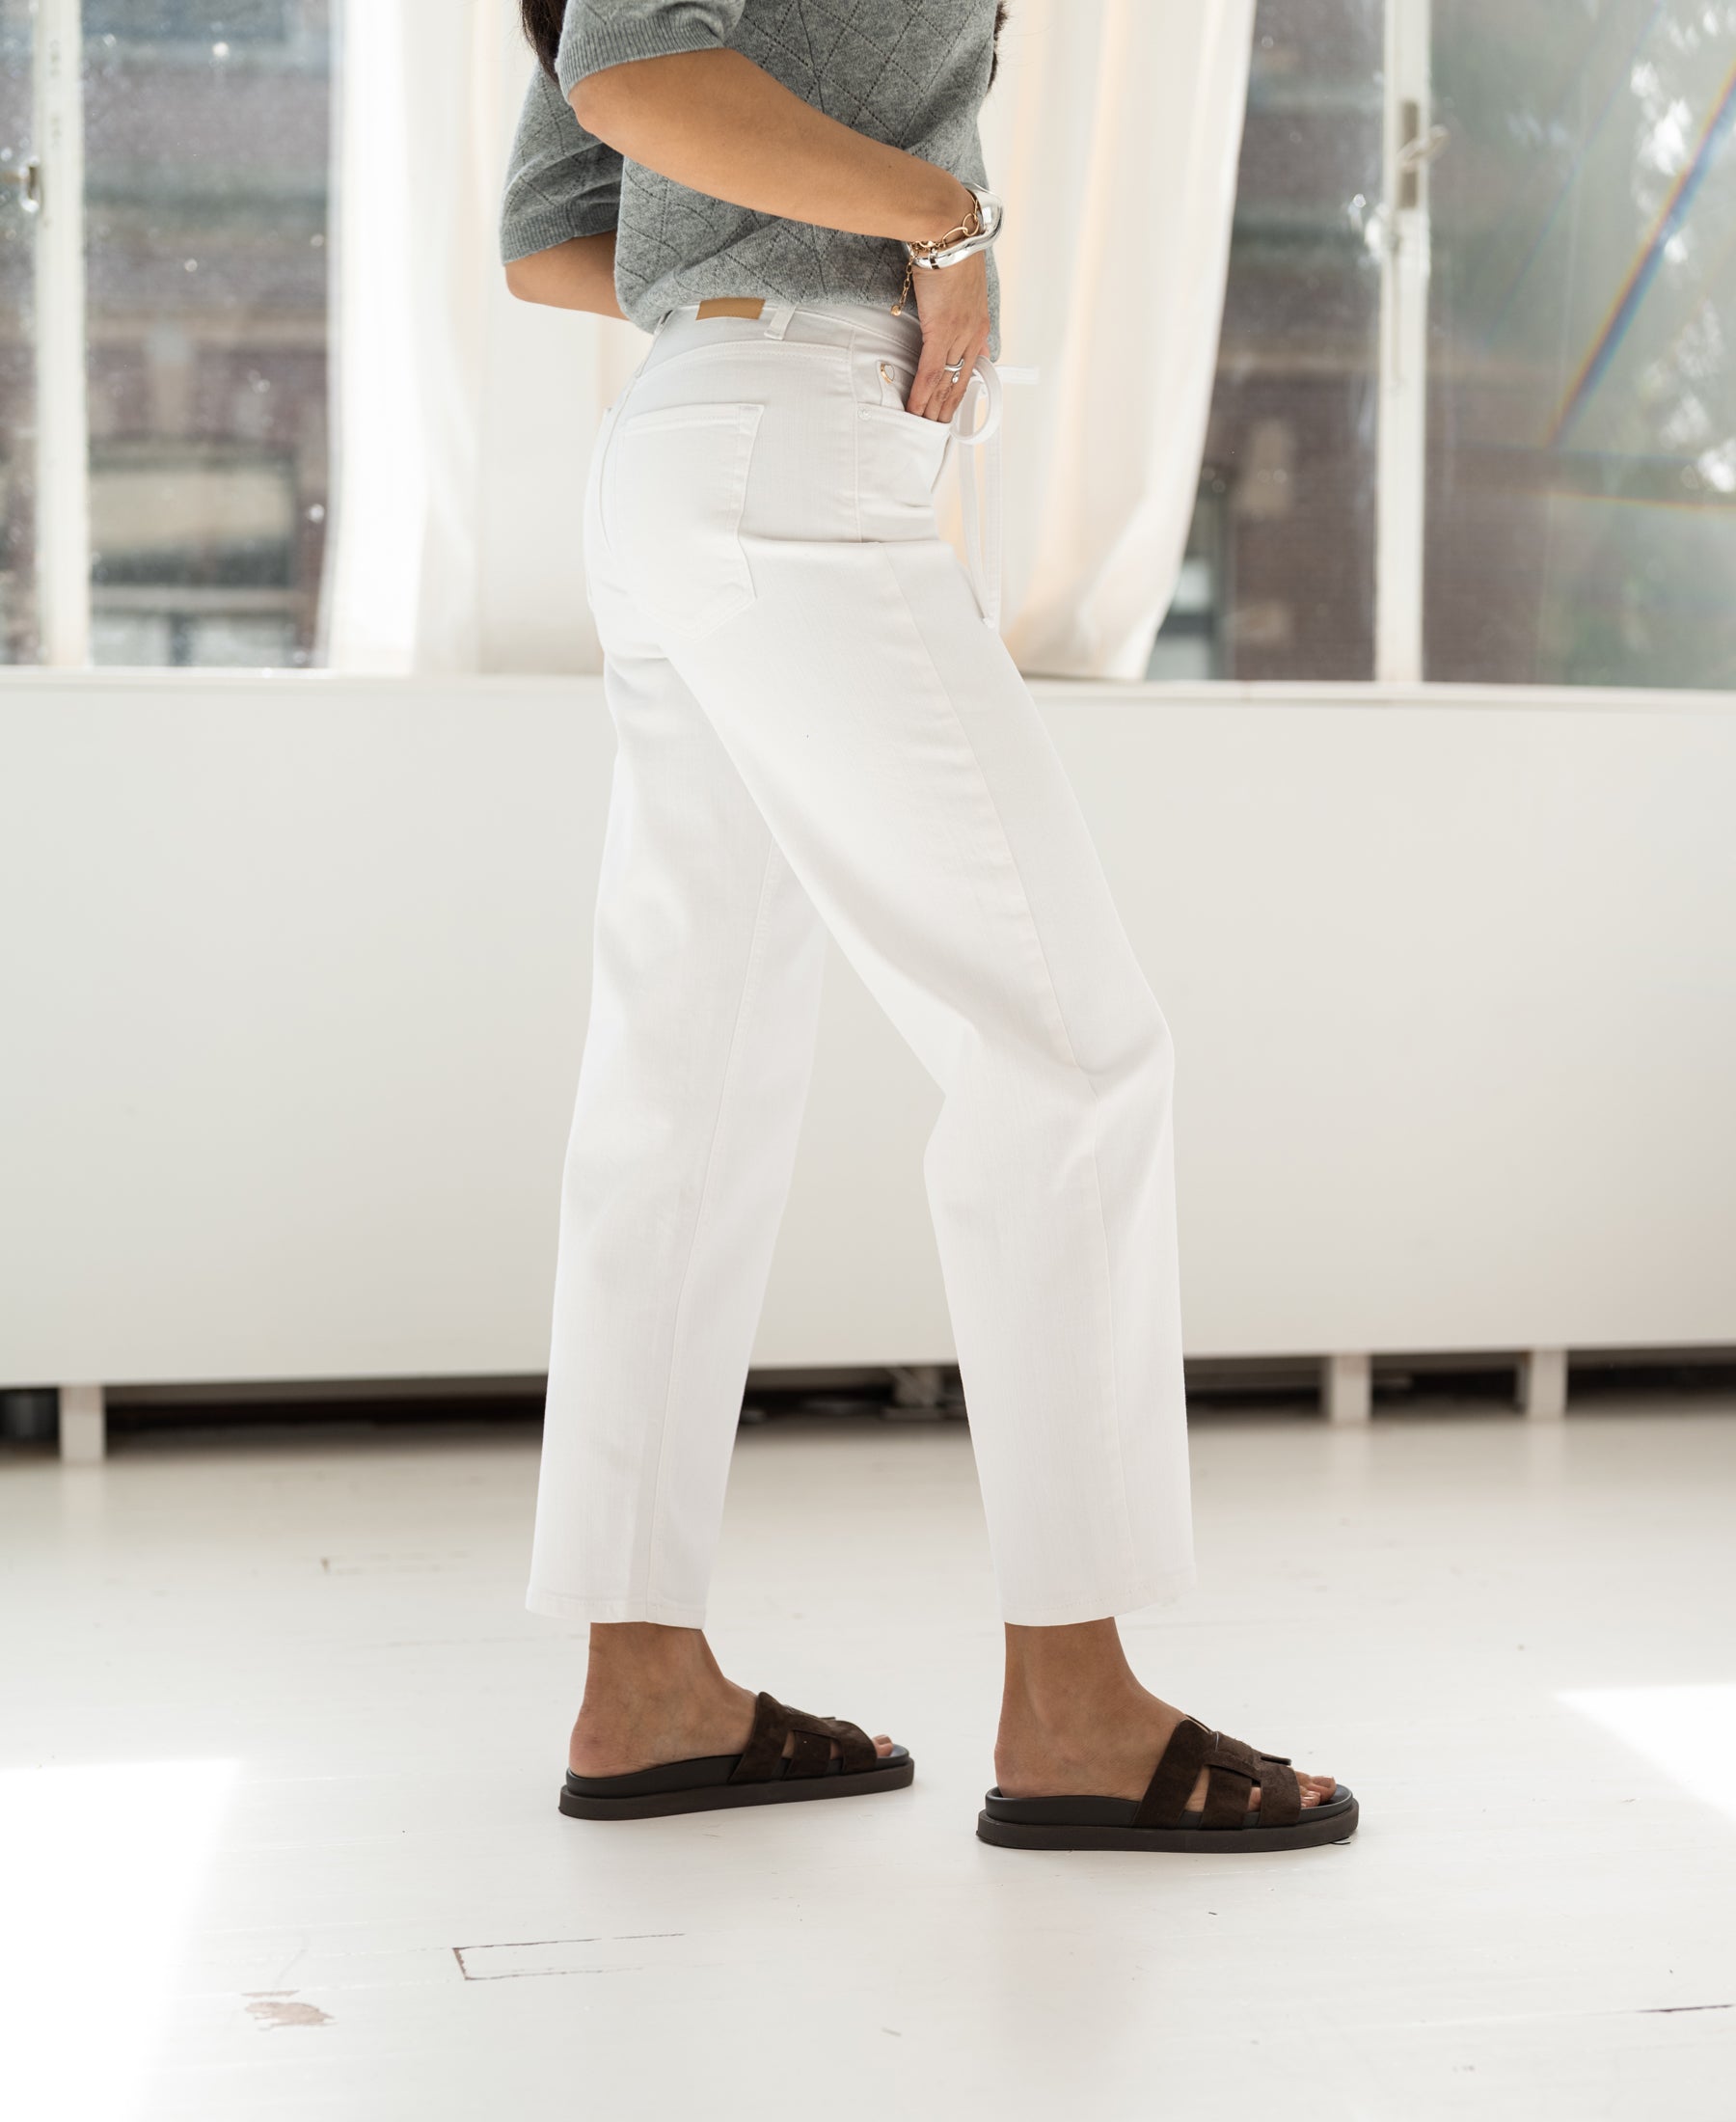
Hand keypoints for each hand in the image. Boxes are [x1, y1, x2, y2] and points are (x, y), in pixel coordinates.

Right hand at [906, 248, 990, 422]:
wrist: (949, 231)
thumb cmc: (950, 250)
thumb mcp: (961, 285)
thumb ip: (959, 313)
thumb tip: (957, 331)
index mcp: (979, 324)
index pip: (970, 368)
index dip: (960, 393)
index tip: (952, 410)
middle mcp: (973, 333)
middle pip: (960, 382)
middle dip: (947, 410)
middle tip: (936, 431)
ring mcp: (958, 334)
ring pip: (946, 383)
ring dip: (933, 408)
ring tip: (923, 428)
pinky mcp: (941, 331)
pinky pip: (931, 371)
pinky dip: (922, 393)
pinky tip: (915, 409)